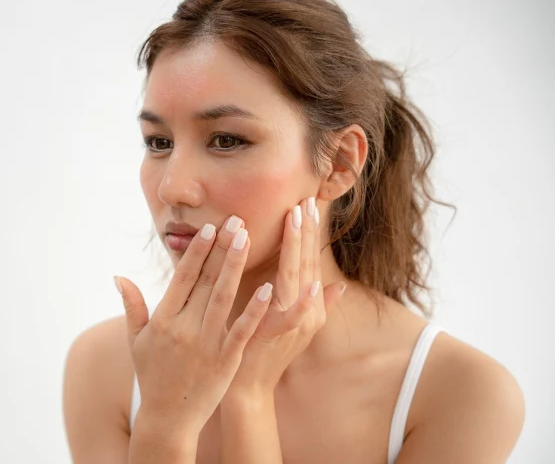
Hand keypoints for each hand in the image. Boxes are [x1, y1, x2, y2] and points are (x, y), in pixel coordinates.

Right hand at [115, 216, 272, 440]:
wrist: (168, 418)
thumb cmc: (152, 375)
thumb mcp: (136, 340)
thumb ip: (132, 306)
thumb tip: (119, 276)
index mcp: (163, 320)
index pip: (182, 277)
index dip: (197, 251)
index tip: (210, 229)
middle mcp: (183, 328)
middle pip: (205, 281)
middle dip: (222, 249)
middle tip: (237, 221)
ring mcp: (206, 344)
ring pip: (223, 298)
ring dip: (236, 267)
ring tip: (248, 239)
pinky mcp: (225, 360)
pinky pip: (241, 330)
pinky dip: (254, 309)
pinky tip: (267, 288)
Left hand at [226, 197, 346, 399]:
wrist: (249, 387)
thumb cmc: (265, 352)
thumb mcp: (293, 325)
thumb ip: (317, 303)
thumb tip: (338, 284)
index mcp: (306, 304)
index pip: (307, 260)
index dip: (308, 232)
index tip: (307, 203)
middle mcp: (305, 311)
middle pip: (305, 262)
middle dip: (305, 230)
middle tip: (305, 199)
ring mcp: (294, 323)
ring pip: (298, 277)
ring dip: (298, 248)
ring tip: (296, 218)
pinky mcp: (278, 336)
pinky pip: (292, 315)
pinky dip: (302, 301)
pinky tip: (308, 283)